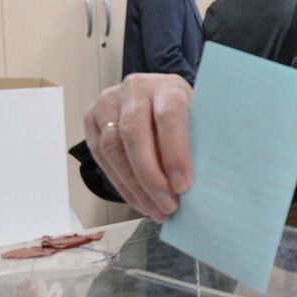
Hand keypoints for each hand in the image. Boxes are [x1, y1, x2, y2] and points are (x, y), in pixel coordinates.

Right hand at [83, 73, 193, 221]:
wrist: (157, 95)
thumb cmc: (185, 113)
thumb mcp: (199, 119)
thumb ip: (200, 142)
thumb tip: (205, 185)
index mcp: (167, 85)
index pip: (168, 116)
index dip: (174, 153)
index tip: (183, 186)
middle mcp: (134, 89)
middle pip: (134, 134)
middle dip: (151, 177)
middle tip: (168, 206)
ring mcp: (107, 103)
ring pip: (112, 149)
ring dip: (135, 187)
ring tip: (156, 210)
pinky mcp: (91, 120)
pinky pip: (101, 158)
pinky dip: (122, 185)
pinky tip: (140, 202)